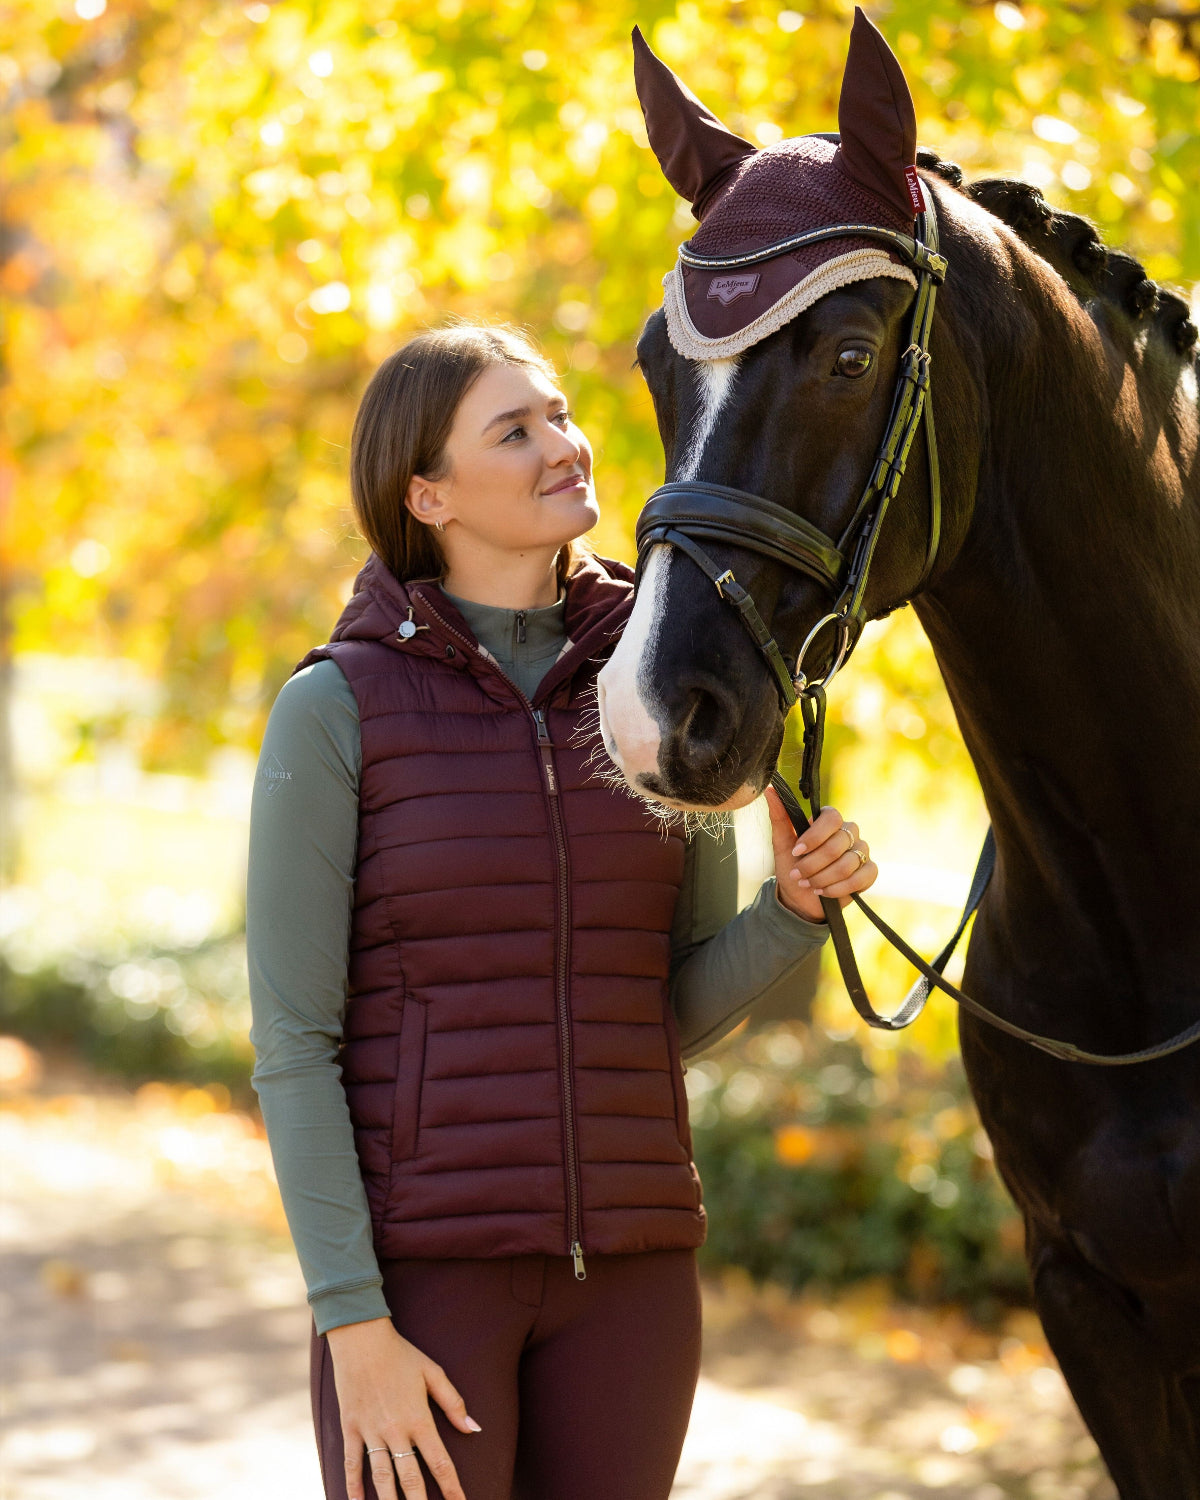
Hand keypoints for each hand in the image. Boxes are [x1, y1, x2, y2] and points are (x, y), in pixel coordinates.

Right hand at [326, 1316, 479, 1499]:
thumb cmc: (401, 1354)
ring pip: (381, 1478)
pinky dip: (353, 1486)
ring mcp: (371, 1431)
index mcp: (419, 1418)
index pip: (439, 1462)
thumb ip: (453, 1402)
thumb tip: (474, 1428)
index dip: (451, 1488)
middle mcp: (396, 1430)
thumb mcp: (433, 1372)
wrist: (362, 1338)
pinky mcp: (350, 1428)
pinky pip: (352, 1463)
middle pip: (410, 1479)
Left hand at [765, 786, 877, 923]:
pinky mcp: (869, 872)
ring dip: (822, 878)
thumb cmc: (792, 865)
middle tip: (797, 875)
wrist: (800, 896)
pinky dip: (837, 889)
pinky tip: (823, 892)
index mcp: (830, 820)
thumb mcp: (781, 843)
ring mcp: (862, 851)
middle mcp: (849, 832)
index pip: (832, 818)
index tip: (796, 852)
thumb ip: (779, 817)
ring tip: (808, 884)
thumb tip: (770, 790)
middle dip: (812, 864)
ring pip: (847, 864)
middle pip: (837, 845)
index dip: (814, 837)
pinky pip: (860, 878)